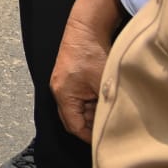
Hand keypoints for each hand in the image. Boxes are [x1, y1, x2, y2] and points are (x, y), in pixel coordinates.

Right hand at [52, 11, 109, 142]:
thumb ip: (103, 105)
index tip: (104, 138)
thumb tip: (109, 122)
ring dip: (90, 112)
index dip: (89, 136)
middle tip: (106, 124)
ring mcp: (60, 83)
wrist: (84, 29)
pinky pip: (75, 98)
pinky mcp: (66, 78)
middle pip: (72, 119)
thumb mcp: (102, 83)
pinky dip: (88, 101)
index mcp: (63, 94)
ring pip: (75, 108)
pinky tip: (100, 97)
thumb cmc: (91, 53)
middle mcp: (57, 90)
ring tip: (105, 108)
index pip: (74, 126)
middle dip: (89, 125)